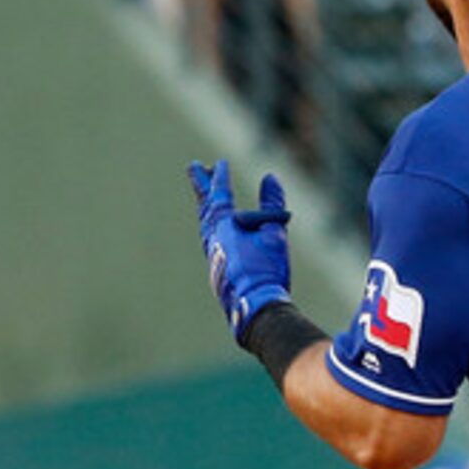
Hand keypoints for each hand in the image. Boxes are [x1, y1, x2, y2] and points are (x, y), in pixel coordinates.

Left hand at [188, 161, 292, 337]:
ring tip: (205, 196)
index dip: (220, 177)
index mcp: (225, 226)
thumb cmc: (266, 268)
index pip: (220, 195)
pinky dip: (209, 226)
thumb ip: (272, 204)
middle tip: (194, 166)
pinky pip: (209, 239)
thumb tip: (270, 178)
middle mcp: (213, 237)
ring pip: (205, 223)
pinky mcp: (217, 268)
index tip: (219, 163)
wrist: (254, 304)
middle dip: (201, 185)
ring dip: (205, 206)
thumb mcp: (275, 232)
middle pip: (205, 206)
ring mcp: (213, 254)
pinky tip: (214, 230)